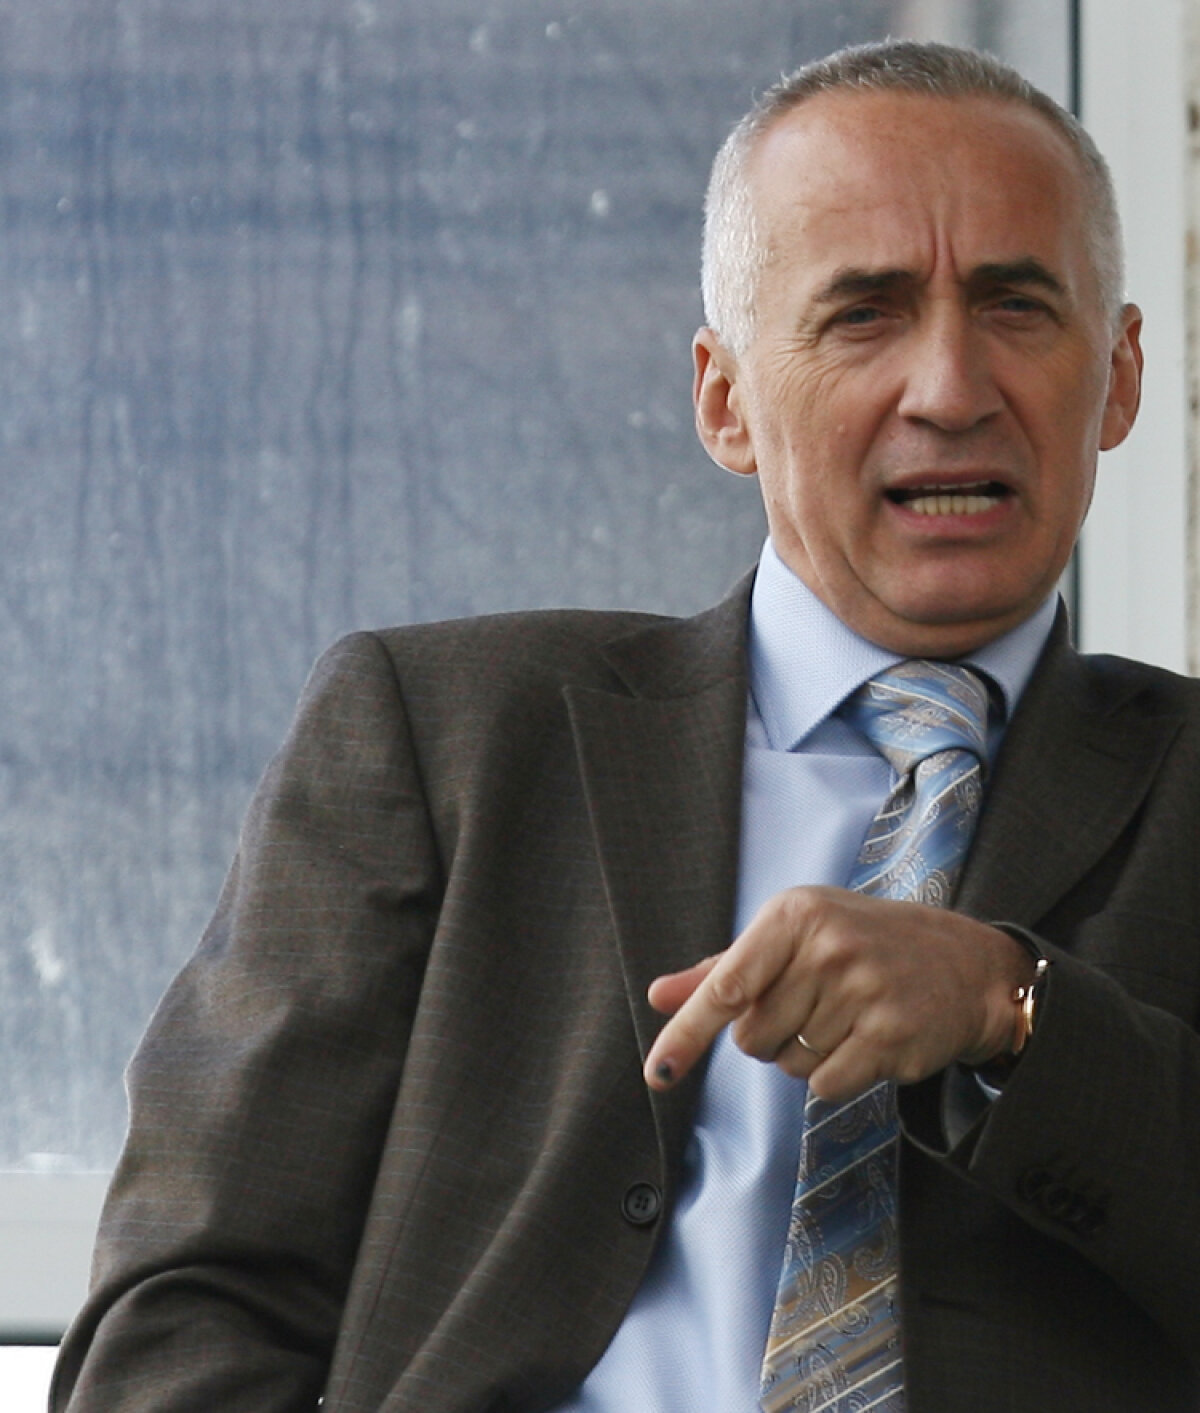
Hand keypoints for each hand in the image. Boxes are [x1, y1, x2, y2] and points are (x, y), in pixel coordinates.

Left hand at [643, 886, 1034, 1103]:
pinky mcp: (890, 1034)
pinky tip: (867, 1042)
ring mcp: (863, 989)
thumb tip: (659, 996)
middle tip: (816, 1005)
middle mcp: (827, 946)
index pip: (727, 986)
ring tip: (848, 1017)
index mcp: (795, 914)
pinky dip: (837, 1076)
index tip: (657, 1074)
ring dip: (807, 1055)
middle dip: (772, 1035)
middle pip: (752, 1036)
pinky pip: (825, 1085)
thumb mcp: (795, 936)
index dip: (687, 1033)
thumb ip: (725, 969)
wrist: (966, 964)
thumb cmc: (863, 945)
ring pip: (788, 1064)